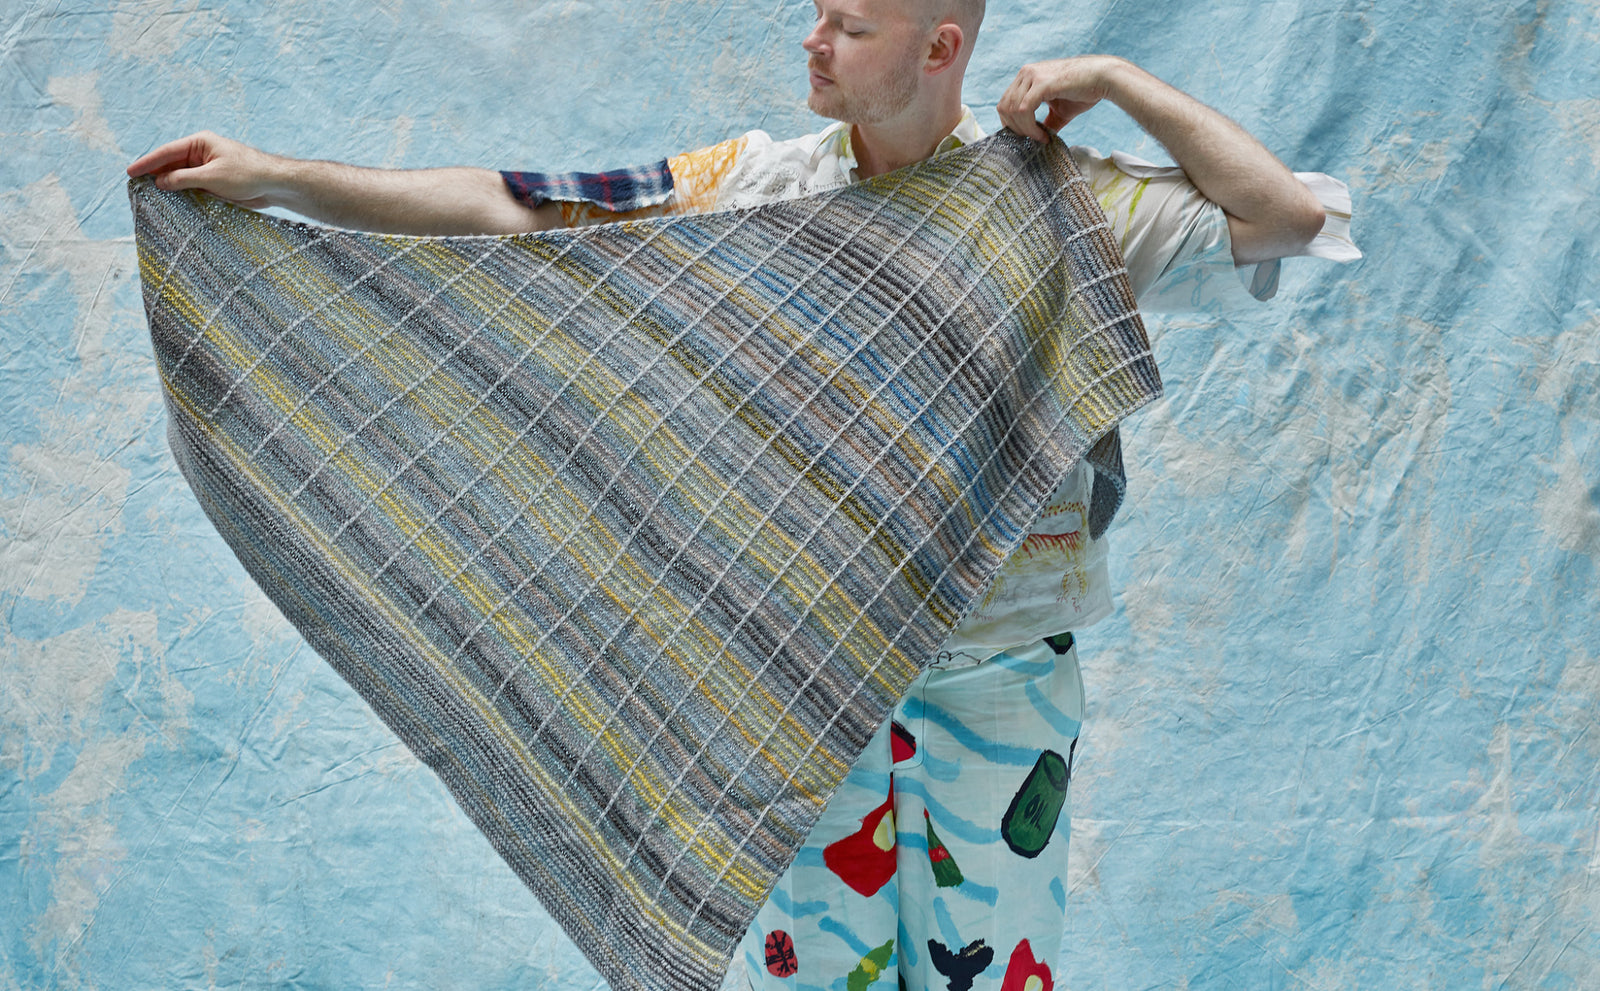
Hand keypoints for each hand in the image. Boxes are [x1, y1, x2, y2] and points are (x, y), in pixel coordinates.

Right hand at [126, 131, 283, 207]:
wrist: (275, 185)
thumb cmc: (247, 174)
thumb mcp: (211, 177)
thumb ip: (183, 179)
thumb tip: (160, 182)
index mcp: (200, 143)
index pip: (167, 152)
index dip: (147, 162)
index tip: (130, 172)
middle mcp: (201, 154)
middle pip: (171, 164)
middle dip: (154, 174)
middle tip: (134, 187)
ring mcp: (207, 169)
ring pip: (180, 178)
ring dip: (167, 186)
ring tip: (147, 196)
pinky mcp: (214, 183)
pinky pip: (191, 188)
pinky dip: (181, 194)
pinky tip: (170, 203)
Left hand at [997, 56, 1127, 141]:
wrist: (1104, 78)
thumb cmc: (1084, 92)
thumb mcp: (1059, 111)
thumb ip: (1045, 123)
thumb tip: (1037, 141)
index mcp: (1027, 77)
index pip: (1005, 103)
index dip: (1011, 124)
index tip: (1026, 138)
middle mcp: (1026, 73)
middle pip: (1004, 107)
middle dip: (1015, 129)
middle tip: (1032, 140)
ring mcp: (1032, 75)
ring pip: (1012, 110)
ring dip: (1024, 130)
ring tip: (1041, 139)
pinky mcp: (1041, 82)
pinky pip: (1024, 110)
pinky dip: (1030, 128)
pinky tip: (1043, 136)